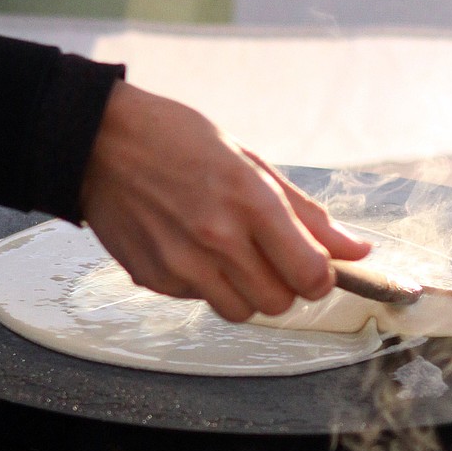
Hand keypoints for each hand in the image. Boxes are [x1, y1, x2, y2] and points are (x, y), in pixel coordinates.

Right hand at [80, 82, 370, 321]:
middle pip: (279, 303)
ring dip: (247, 292)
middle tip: (271, 257)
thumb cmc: (175, 139)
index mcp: (249, 201)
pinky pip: (200, 300)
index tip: (315, 265)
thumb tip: (356, 250)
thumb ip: (306, 214)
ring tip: (230, 254)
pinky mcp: (155, 280)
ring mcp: (182, 264)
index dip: (321, 276)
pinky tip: (192, 248)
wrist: (96, 142)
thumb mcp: (250, 161)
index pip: (310, 275)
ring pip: (241, 312)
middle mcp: (216, 239)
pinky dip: (207, 284)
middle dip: (285, 286)